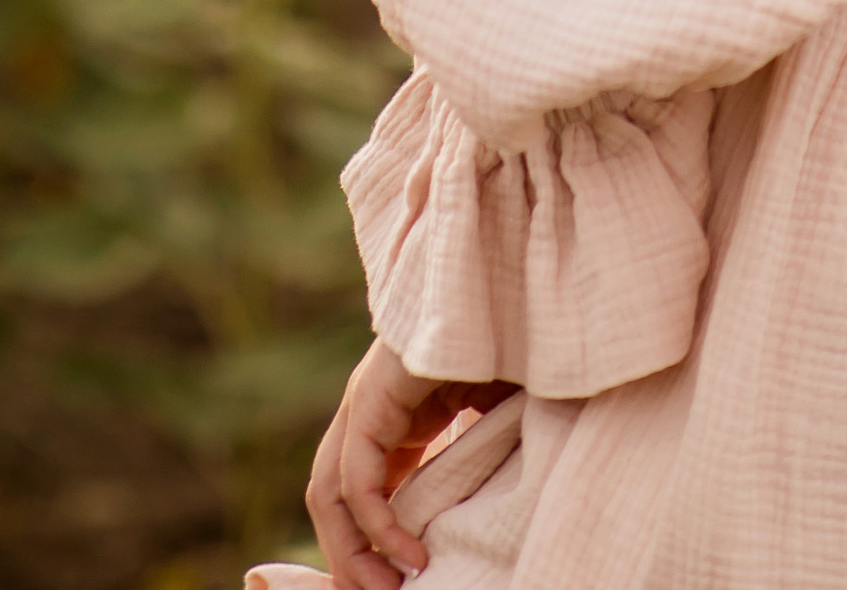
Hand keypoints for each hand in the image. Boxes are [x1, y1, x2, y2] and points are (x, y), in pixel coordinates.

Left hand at [306, 337, 494, 584]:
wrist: (516, 287)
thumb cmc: (515, 346)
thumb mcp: (491, 420)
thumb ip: (473, 459)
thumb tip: (481, 521)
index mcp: (388, 418)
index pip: (353, 494)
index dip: (362, 546)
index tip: (393, 587)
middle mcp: (366, 410)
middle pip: (330, 501)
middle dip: (348, 560)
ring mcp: (364, 400)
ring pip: (331, 495)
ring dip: (352, 554)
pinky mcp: (373, 396)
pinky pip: (356, 479)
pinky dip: (376, 526)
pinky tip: (411, 556)